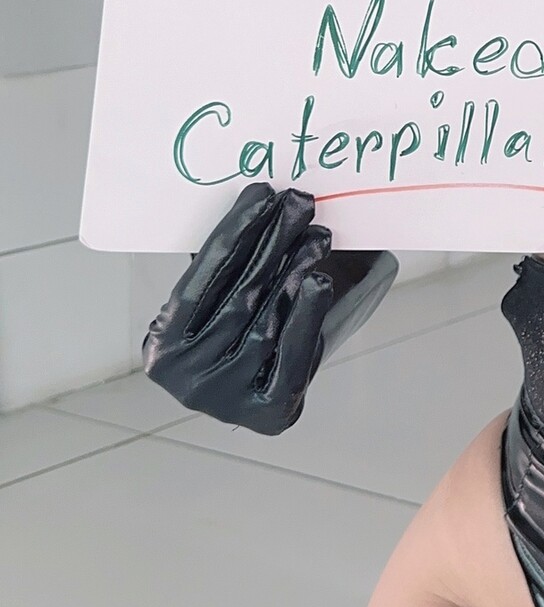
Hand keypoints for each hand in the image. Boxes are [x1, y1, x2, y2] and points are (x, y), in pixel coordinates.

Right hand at [142, 185, 393, 434]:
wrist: (264, 389)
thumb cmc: (240, 329)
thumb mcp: (221, 299)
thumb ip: (230, 265)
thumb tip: (260, 204)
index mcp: (162, 347)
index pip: (200, 279)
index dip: (233, 234)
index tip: (261, 194)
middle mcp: (186, 379)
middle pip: (237, 296)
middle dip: (272, 243)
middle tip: (299, 203)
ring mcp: (226, 400)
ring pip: (265, 321)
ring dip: (296, 271)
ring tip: (318, 236)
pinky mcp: (269, 412)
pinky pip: (291, 355)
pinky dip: (307, 314)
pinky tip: (319, 280)